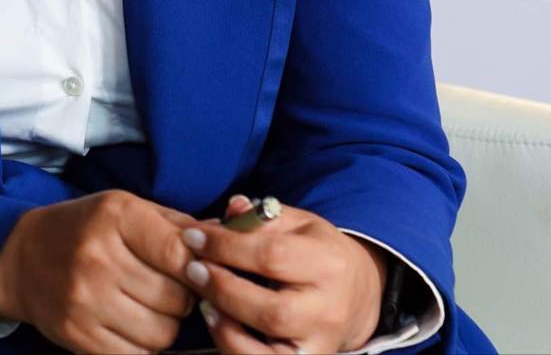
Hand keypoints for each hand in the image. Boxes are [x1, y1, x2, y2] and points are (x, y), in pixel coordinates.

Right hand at [0, 189, 204, 353]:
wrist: (23, 259)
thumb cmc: (85, 230)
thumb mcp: (126, 210)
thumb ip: (179, 226)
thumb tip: (234, 240)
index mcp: (115, 217)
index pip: (182, 253)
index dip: (201, 269)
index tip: (199, 271)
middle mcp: (98, 257)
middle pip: (177, 299)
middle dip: (182, 298)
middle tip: (167, 288)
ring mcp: (85, 300)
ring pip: (163, 333)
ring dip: (164, 325)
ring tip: (146, 306)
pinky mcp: (77, 335)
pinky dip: (142, 347)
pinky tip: (130, 325)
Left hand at [178, 195, 386, 353]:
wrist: (357, 295)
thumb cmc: (319, 254)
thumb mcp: (299, 225)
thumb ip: (262, 218)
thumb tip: (232, 209)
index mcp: (329, 265)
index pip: (272, 257)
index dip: (226, 246)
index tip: (194, 236)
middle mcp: (328, 311)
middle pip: (270, 310)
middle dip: (222, 287)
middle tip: (193, 268)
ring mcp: (318, 345)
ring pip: (266, 351)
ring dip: (224, 325)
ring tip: (202, 298)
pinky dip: (234, 348)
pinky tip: (217, 323)